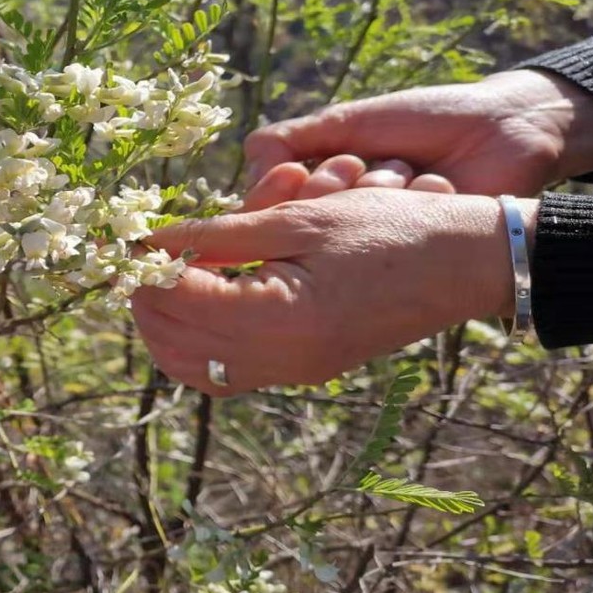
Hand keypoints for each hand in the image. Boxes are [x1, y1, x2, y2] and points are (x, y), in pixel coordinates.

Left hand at [132, 189, 537, 395]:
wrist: (467, 264)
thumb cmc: (390, 229)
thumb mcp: (299, 219)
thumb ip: (220, 233)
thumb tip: (152, 240)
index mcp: (279, 318)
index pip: (177, 300)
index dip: (143, 267)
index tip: (126, 237)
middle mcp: (282, 359)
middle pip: (175, 345)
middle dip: (144, 301)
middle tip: (135, 259)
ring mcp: (294, 372)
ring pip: (195, 367)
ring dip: (167, 325)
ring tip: (159, 277)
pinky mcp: (305, 370)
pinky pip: (229, 372)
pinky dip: (200, 342)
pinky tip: (199, 300)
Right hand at [243, 70, 592, 208]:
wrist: (503, 129)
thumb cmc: (426, 119)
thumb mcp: (349, 120)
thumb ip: (292, 137)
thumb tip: (249, 159)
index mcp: (321, 190)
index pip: (267, 209)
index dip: (273, 195)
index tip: (292, 173)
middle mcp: (342, 223)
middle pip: (296, 227)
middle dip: (328, 189)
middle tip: (359, 163)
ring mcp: (375, 242)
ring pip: (338, 236)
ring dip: (373, 191)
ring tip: (406, 168)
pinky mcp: (409, 257)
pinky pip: (380, 242)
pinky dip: (405, 202)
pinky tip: (433, 185)